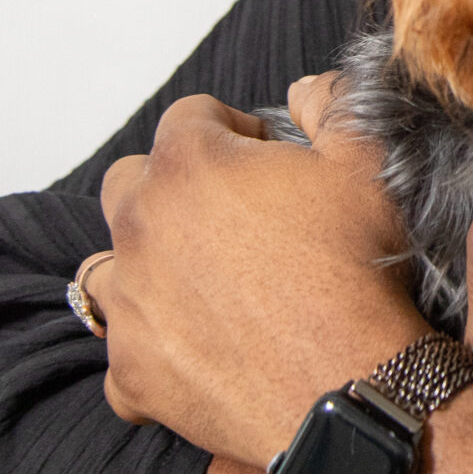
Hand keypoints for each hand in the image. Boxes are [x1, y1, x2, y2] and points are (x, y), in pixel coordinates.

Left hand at [91, 75, 432, 465]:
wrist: (347, 383)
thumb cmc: (356, 269)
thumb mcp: (366, 164)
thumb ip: (331, 106)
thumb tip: (303, 90)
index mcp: (189, 164)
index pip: (189, 116)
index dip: (232, 130)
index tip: (265, 160)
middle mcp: (140, 226)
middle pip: (129, 182)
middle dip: (171, 188)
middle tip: (231, 219)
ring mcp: (128, 303)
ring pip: (106, 267)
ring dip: (142, 267)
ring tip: (199, 285)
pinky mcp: (130, 370)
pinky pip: (123, 352)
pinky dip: (153, 349)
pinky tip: (199, 351)